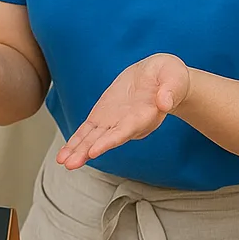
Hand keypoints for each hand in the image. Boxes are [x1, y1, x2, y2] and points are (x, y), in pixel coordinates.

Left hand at [56, 53, 189, 169]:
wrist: (160, 76)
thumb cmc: (171, 77)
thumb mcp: (174, 78)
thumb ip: (171, 90)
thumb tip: (165, 102)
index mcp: (145, 116)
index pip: (125, 131)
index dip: (109, 141)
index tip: (94, 150)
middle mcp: (129, 124)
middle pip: (105, 140)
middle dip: (87, 151)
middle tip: (71, 164)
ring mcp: (115, 121)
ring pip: (93, 138)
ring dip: (78, 149)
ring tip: (63, 161)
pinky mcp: (105, 115)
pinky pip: (89, 130)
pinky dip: (77, 140)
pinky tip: (65, 152)